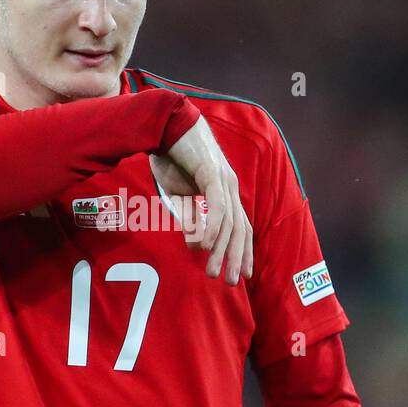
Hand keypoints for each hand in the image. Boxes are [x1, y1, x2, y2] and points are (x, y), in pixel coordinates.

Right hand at [152, 115, 253, 284]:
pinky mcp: (211, 172)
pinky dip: (210, 226)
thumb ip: (189, 216)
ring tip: (211, 268)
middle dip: (235, 257)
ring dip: (219, 248)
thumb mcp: (179, 193)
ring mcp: (223, 179)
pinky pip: (215, 204)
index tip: (241, 274)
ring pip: (228, 221)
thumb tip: (194, 243)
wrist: (165, 125)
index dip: (242, 251)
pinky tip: (203, 244)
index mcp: (225, 191)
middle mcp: (230, 186)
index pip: (240, 226)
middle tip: (229, 281)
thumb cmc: (171, 157)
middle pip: (239, 229)